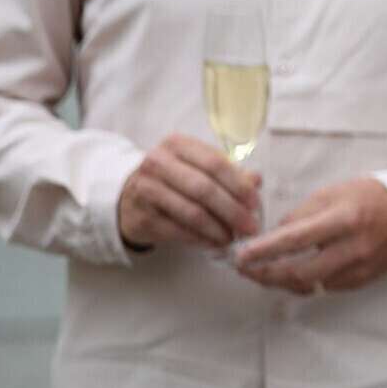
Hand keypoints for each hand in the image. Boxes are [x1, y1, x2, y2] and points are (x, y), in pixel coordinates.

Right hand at [118, 135, 262, 251]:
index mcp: (177, 144)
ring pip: (192, 212)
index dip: (239, 186)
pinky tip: (215, 243)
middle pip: (204, 189)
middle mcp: (157, 163)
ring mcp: (145, 190)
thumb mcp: (198, 167)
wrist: (131, 198)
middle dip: (233, 211)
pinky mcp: (142, 216)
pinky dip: (201, 239)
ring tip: (233, 237)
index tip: (255, 204)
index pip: (215, 163)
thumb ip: (229, 171)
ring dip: (218, 229)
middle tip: (251, 226)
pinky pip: (178, 231)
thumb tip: (255, 180)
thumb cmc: (173, 180)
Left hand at [233, 177, 386, 294]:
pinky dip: (303, 282)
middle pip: (299, 272)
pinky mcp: (361, 281)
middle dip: (266, 274)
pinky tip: (290, 274)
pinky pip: (323, 287)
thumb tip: (274, 237)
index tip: (242, 255)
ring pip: (309, 285)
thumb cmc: (368, 198)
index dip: (264, 251)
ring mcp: (358, 268)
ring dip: (280, 281)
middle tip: (245, 270)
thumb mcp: (332, 194)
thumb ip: (300, 215)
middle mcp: (352, 248)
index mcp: (343, 220)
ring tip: (261, 273)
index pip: (295, 240)